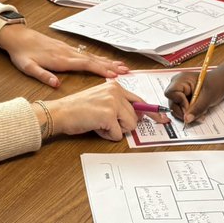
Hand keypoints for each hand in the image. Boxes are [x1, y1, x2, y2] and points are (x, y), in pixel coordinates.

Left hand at [0, 24, 127, 86]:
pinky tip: (104, 60)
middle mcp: (68, 53)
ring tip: (121, 66)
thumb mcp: (28, 67)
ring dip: (107, 61)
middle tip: (126, 71)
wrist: (18, 36)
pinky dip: (98, 58)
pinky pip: (86, 54)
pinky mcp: (66, 49)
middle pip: (93, 60)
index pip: (85, 65)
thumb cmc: (22, 53)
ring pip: (91, 56)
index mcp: (60, 59)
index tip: (113, 75)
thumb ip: (42, 75)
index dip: (100, 70)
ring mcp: (68, 50)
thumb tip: (56, 84)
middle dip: (110, 65)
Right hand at [44, 81, 165, 141]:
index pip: (140, 100)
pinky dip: (107, 136)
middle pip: (136, 117)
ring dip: (115, 130)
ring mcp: (113, 103)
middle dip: (123, 125)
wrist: (60, 113)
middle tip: (106, 123)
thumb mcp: (101, 99)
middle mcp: (115, 92)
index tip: (162, 119)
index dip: (152, 112)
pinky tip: (96, 127)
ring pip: (129, 126)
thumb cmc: (77, 109)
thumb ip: (119, 104)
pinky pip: (118, 134)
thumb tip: (138, 117)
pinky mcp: (108, 115)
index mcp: (115, 86)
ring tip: (100, 124)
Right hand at [164, 69, 223, 122]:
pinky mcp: (182, 99)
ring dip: (187, 115)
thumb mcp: (208, 97)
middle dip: (184, 112)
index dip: (179, 103)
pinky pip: (181, 109)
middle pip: (172, 103)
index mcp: (181, 79)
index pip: (171, 93)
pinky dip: (189, 114)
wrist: (222, 83)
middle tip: (196, 116)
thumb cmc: (216, 84)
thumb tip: (187, 119)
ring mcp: (179, 93)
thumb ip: (197, 108)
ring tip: (200, 115)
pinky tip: (198, 113)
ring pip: (176, 108)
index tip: (189, 109)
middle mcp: (177, 85)